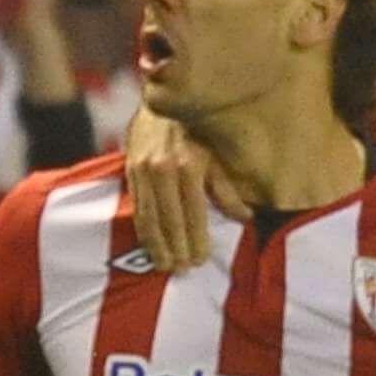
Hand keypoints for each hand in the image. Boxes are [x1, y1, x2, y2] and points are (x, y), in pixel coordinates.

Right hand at [122, 108, 217, 272]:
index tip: (200, 261)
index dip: (195, 240)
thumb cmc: (196, 132)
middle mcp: (163, 170)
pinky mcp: (130, 172)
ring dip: (156, 246)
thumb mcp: (216, 156)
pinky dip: (143, 230)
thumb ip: (227, 189)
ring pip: (149, 218)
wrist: (161, 105)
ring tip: (164, 265)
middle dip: (175, 249)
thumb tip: (246, 219)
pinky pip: (137, 208)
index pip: (192, 214)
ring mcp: (143, 171)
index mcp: (188, 166)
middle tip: (181, 270)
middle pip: (168, 221)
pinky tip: (150, 245)